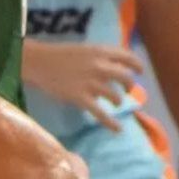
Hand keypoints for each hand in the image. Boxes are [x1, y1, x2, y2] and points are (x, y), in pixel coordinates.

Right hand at [25, 42, 144, 131]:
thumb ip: (101, 57)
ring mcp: (91, 83)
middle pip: (126, 79)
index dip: (137, 65)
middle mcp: (99, 67)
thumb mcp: (84, 49)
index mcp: (100, 51)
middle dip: (129, 86)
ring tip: (115, 103)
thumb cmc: (59, 55)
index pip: (128, 57)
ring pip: (116, 97)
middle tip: (126, 90)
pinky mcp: (81, 98)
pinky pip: (101, 113)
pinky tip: (117, 129)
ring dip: (118, 101)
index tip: (140, 71)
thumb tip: (117, 67)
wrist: (38, 62)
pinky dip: (111, 123)